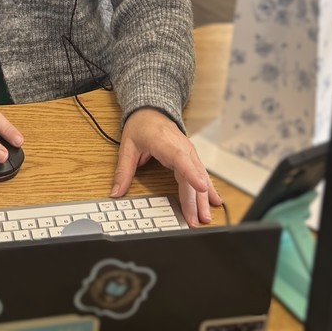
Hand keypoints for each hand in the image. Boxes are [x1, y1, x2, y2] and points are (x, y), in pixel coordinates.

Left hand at [110, 108, 221, 226]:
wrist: (151, 110)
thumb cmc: (141, 126)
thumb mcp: (127, 146)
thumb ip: (123, 170)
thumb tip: (116, 192)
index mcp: (164, 142)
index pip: (180, 158)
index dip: (191, 173)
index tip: (200, 187)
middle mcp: (180, 147)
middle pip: (191, 174)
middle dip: (195, 199)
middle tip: (196, 220)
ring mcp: (188, 151)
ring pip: (199, 175)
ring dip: (203, 197)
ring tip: (205, 217)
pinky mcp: (191, 156)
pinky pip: (200, 173)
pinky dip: (208, 187)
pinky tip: (215, 200)